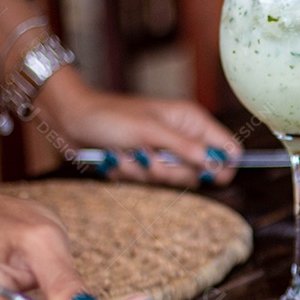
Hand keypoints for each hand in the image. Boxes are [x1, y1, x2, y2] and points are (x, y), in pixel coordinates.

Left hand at [37, 69, 242, 187]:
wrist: (71, 121)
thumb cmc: (110, 117)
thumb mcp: (149, 131)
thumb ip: (185, 148)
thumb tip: (217, 163)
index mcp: (192, 121)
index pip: (228, 148)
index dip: (224, 165)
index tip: (209, 175)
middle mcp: (183, 137)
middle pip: (201, 172)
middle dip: (172, 170)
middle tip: (151, 157)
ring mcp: (165, 152)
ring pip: (174, 180)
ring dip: (147, 171)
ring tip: (128, 153)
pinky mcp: (148, 164)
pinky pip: (151, 182)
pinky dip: (132, 174)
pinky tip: (119, 158)